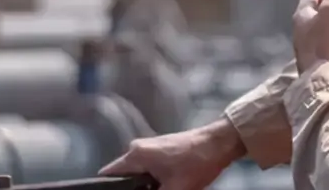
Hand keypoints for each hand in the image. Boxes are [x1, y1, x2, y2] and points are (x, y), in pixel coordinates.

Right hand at [99, 120, 243, 188]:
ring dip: (145, 186)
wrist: (220, 143)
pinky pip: (149, 168)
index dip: (108, 188)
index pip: (108, 175)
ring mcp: (150, 147)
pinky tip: (167, 186)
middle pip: (123, 176)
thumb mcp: (175, 189)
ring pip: (138, 173)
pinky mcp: (161, 149)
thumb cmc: (198, 162)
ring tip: (163, 189)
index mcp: (135, 155)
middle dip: (132, 189)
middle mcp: (138, 148)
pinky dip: (154, 180)